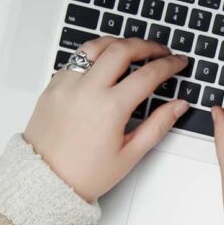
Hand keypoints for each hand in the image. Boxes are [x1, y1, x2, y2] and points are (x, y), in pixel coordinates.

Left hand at [24, 37, 189, 201]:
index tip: (178, 62)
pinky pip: (76, 59)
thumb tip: (178, 106)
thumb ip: (158, 125)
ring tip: (132, 49)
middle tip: (160, 51)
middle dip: (147, 45)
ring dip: (118, 43)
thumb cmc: (85, 173)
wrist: (44, 181)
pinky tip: (105, 64)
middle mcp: (87, 90)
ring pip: (95, 46)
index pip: (148, 74)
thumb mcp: (130, 154)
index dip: (169, 65)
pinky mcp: (53, 86)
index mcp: (110, 108)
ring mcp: (67, 85)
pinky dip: (94, 55)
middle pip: (122, 49)